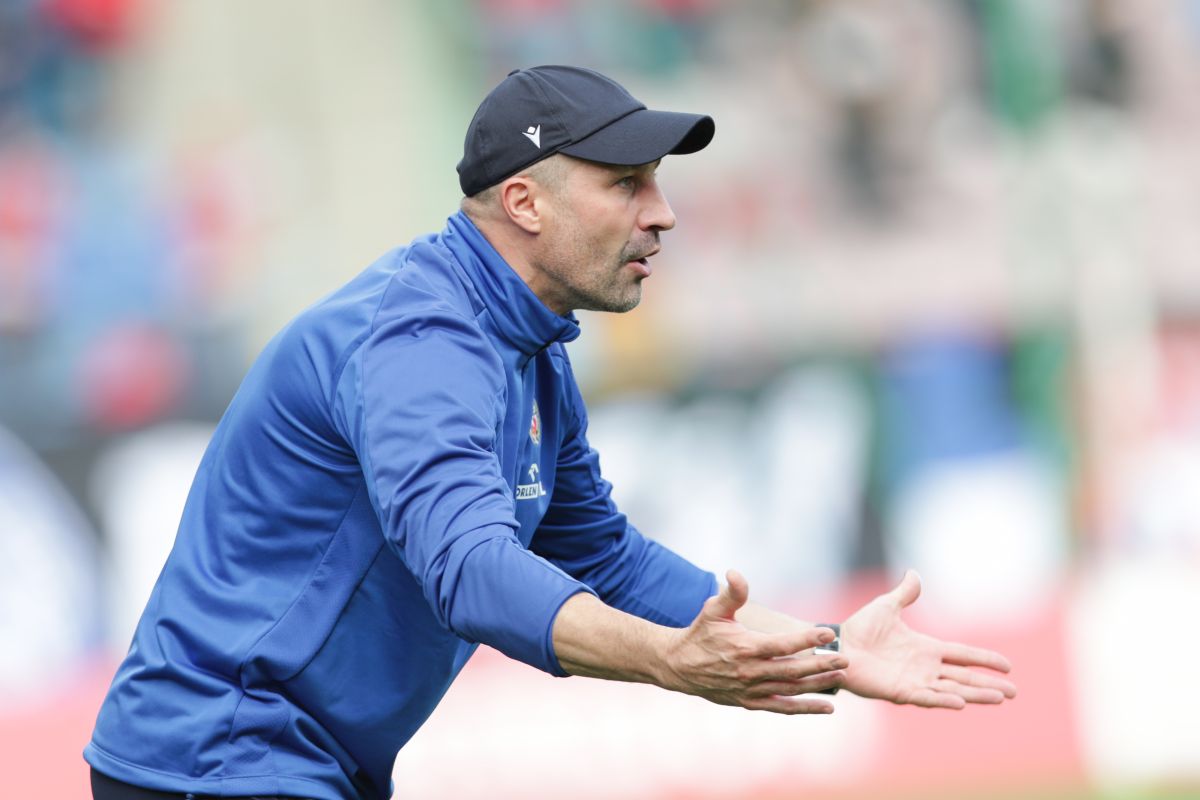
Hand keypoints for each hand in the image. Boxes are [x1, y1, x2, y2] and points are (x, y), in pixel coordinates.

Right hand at [662, 570, 848, 713]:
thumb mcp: (713, 609)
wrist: (680, 666)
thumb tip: (735, 572)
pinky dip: (805, 708)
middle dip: (821, 664)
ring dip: (818, 685)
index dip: (807, 639)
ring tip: (841, 677)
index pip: (782, 644)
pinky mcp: (751, 702)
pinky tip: (827, 707)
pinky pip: (782, 707)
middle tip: (845, 658)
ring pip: (791, 690)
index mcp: (745, 647)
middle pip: (793, 670)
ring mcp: (752, 690)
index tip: (828, 633)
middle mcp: (750, 672)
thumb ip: (731, 593)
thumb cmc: (700, 633)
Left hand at [841, 570, 1017, 708]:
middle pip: (964, 677)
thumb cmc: (861, 627)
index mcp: (926, 649)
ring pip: (952, 690)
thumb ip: (905, 593)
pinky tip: (961, 703)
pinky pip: (926, 697)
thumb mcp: (886, 606)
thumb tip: (914, 573)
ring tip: (999, 698)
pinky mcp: (900, 691)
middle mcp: (925, 668)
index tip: (1008, 666)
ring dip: (975, 694)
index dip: (985, 659)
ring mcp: (915, 681)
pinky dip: (943, 700)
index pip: (963, 655)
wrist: (838, 644)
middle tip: (1014, 692)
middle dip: (989, 684)